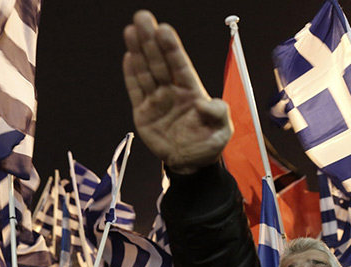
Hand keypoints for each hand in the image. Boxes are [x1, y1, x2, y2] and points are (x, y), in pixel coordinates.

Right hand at [123, 11, 232, 173]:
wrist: (191, 165)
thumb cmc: (208, 144)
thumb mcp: (222, 131)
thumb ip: (218, 114)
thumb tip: (203, 103)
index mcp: (192, 91)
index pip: (180, 65)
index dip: (172, 48)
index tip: (164, 29)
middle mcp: (173, 91)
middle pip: (160, 62)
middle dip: (151, 40)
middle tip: (142, 17)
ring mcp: (157, 101)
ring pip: (146, 72)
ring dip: (138, 52)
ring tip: (131, 31)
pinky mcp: (143, 113)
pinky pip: (136, 91)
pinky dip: (131, 75)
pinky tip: (128, 57)